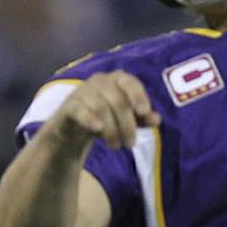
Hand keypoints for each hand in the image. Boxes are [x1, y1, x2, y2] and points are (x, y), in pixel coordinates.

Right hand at [44, 72, 159, 154]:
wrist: (73, 127)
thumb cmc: (105, 118)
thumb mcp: (126, 119)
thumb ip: (142, 119)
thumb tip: (157, 119)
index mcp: (116, 79)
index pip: (130, 82)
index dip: (138, 96)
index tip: (144, 113)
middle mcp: (99, 81)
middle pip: (118, 100)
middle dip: (127, 124)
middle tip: (130, 144)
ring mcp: (83, 92)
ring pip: (101, 108)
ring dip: (111, 130)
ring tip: (116, 146)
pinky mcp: (70, 106)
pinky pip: (81, 110)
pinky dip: (90, 119)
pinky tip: (98, 129)